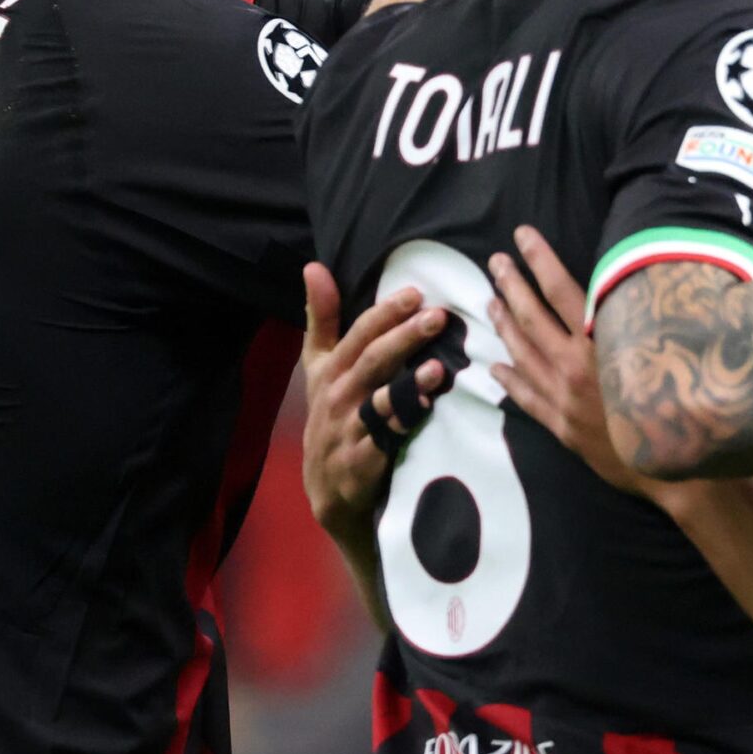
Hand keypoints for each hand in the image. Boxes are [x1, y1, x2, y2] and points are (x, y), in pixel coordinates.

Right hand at [299, 263, 448, 556]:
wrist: (326, 487)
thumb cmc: (332, 414)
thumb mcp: (319, 367)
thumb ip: (321, 318)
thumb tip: (314, 266)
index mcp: (331, 369)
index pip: (357, 334)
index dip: (384, 313)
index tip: (415, 292)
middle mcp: (338, 396)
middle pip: (372, 362)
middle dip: (404, 337)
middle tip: (438, 316)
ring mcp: (349, 430)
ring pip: (380, 402)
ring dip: (408, 384)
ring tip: (437, 366)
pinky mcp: (362, 463)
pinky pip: (385, 441)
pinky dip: (404, 425)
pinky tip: (427, 411)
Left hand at [486, 227, 651, 495]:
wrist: (675, 465)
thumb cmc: (678, 401)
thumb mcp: (659, 350)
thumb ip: (629, 322)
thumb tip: (615, 287)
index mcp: (600, 342)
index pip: (562, 289)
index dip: (540, 259)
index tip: (522, 235)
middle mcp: (575, 366)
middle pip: (532, 318)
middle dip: (512, 285)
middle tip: (496, 263)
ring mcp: (564, 398)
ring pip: (523, 353)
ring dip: (504, 325)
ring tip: (490, 301)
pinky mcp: (562, 426)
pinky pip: (527, 398)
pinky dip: (510, 380)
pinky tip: (496, 366)